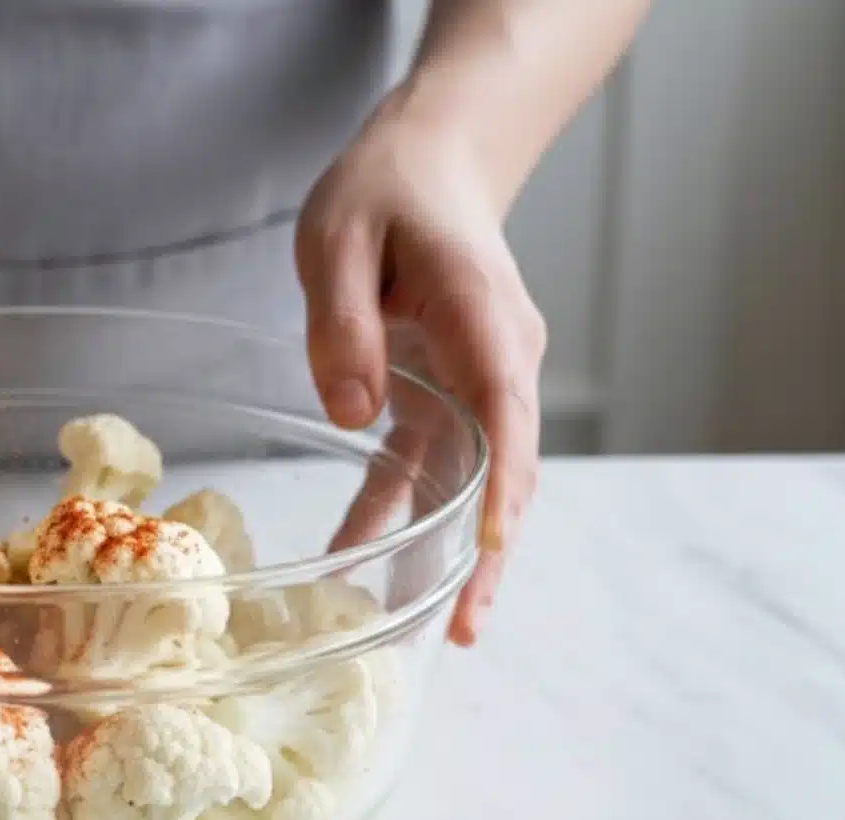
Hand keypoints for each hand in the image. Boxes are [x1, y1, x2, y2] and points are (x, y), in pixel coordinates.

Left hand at [296, 108, 545, 646]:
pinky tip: (366, 562)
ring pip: (478, 481)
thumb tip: (351, 414)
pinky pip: (434, 465)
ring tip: (429, 631)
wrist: (429, 163)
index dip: (503, 480)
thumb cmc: (385, 191)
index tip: (493, 544)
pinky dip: (408, 516)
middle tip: (463, 629)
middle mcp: (500, 357)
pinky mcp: (452, 394)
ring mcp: (483, 380)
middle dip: (489, 552)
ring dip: (455, 552)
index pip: (505, 405)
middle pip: (507, 467)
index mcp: (480, 312)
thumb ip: (342, 322)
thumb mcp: (337, 240)